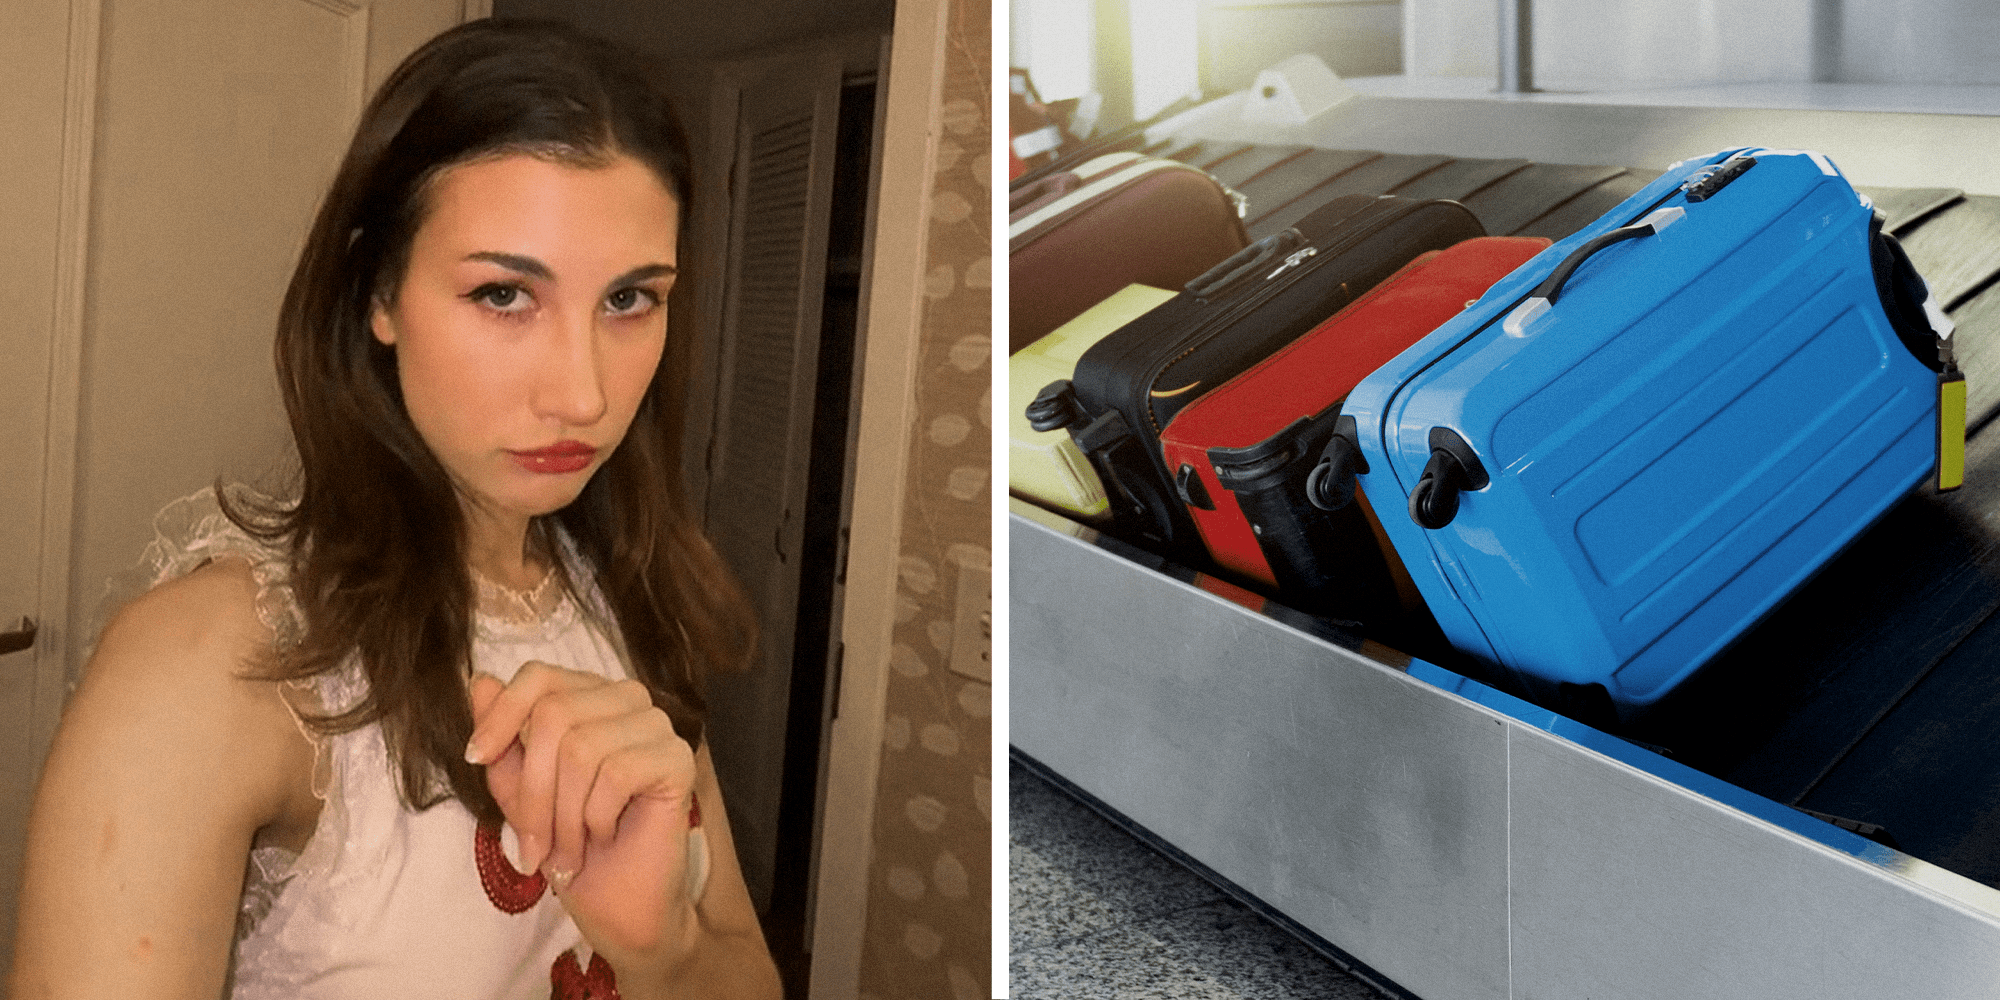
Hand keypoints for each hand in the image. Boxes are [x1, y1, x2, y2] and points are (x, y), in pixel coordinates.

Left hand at [468, 661, 701, 971]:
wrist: (616, 905)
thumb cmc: (570, 847)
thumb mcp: (519, 793)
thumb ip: (503, 741)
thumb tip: (478, 681)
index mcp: (588, 697)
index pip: (539, 676)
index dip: (501, 715)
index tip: (474, 758)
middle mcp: (626, 699)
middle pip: (554, 715)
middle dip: (533, 791)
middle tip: (533, 846)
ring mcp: (657, 726)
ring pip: (582, 748)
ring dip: (563, 816)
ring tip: (566, 852)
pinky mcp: (678, 758)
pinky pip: (618, 773)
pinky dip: (597, 817)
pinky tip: (604, 836)